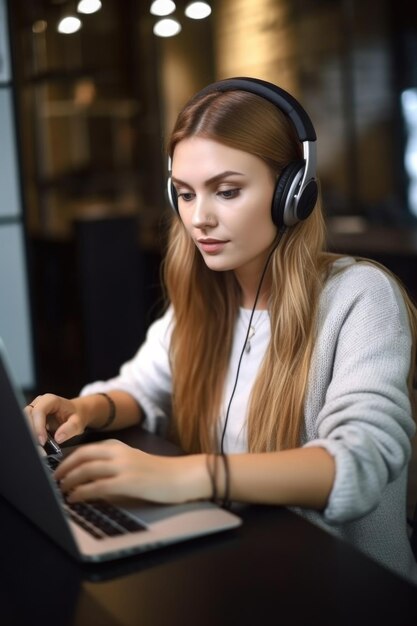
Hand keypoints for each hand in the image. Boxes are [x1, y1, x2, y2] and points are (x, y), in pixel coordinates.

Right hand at [25, 393, 86, 446]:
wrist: (76, 413)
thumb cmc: (76, 415)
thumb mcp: (78, 422)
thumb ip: (70, 429)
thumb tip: (58, 438)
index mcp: (50, 400)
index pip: (38, 411)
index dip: (38, 426)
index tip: (42, 441)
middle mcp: (39, 402)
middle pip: (27, 416)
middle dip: (32, 432)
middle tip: (39, 447)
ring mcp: (34, 409)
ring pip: (24, 421)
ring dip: (30, 435)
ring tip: (39, 447)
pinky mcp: (32, 418)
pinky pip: (26, 427)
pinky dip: (31, 436)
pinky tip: (38, 444)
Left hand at [54, 440, 210, 504]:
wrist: (181, 477)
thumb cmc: (159, 473)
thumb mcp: (134, 462)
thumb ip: (113, 465)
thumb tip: (89, 479)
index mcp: (119, 446)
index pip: (86, 449)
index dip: (68, 460)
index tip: (58, 471)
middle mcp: (119, 453)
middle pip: (82, 456)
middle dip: (63, 469)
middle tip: (54, 481)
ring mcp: (123, 467)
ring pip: (86, 470)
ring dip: (69, 481)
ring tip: (61, 492)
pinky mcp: (128, 482)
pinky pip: (97, 487)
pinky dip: (81, 493)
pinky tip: (75, 499)